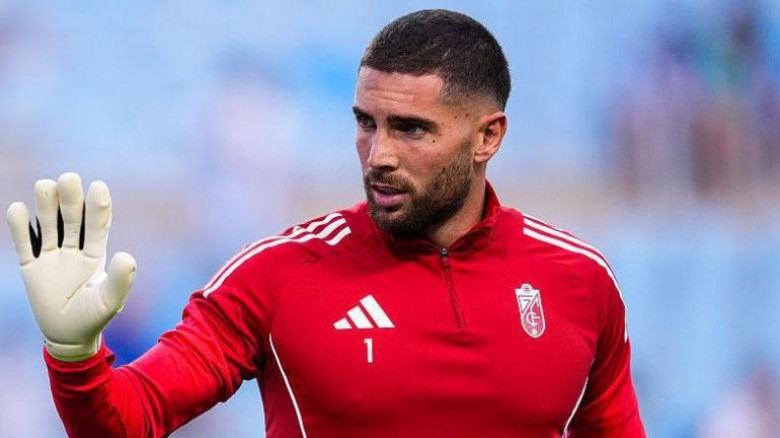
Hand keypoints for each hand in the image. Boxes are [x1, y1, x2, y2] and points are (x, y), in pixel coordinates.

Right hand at [6, 173, 135, 360]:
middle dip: (70, 199)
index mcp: (96, 254)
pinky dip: (19, 227)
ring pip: (48, 225)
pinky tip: (17, 209)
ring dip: (45, 206)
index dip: (97, 207)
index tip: (98, 186)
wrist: (68, 336)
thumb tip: (128, 256)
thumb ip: (120, 280)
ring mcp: (52, 256)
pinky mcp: (31, 267)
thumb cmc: (93, 317)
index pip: (97, 226)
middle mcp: (74, 249)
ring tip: (45, 186)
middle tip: (69, 178)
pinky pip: (24, 244)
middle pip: (71, 219)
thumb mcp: (109, 301)